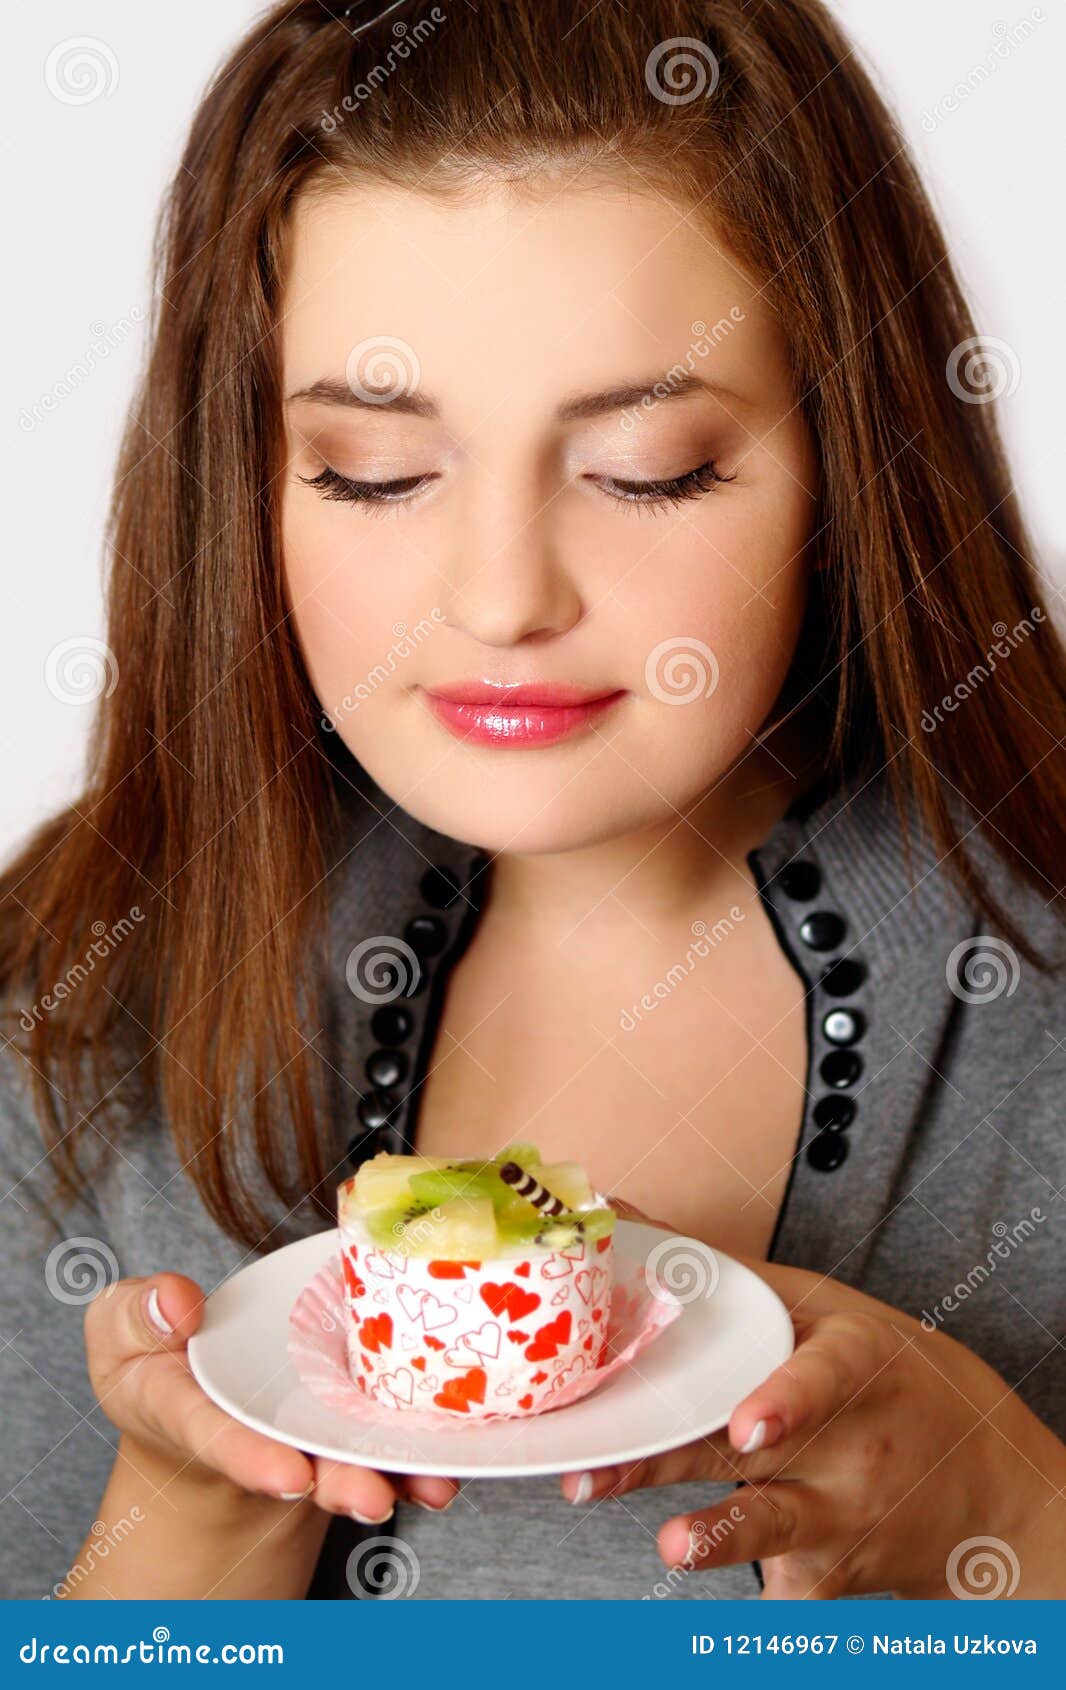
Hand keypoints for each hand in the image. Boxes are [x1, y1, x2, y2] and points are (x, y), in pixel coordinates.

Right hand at [86, 1273, 459, 1521]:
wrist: (207, 1392)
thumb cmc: (161, 1357)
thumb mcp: (123, 1332)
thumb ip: (136, 1317)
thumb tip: (177, 1301)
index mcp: (194, 1412)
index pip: (217, 1436)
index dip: (253, 1458)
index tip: (289, 1478)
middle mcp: (260, 1434)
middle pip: (303, 1465)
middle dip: (341, 1483)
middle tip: (372, 1500)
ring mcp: (312, 1434)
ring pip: (355, 1461)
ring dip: (395, 1478)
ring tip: (432, 1489)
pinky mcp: (353, 1421)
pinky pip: (389, 1442)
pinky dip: (421, 1456)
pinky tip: (453, 1463)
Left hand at [560, 1248, 1065, 1598]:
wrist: (981, 1478)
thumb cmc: (879, 1373)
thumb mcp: (828, 1311)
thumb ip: (730, 1275)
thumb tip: (619, 1216)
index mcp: (853, 1367)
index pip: (821, 1382)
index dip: (787, 1404)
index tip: (749, 1427)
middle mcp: (849, 1447)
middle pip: (748, 1455)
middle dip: (668, 1463)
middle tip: (594, 1477)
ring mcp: (841, 1519)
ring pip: (768, 1531)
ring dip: (716, 1541)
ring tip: (672, 1548)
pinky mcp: (825, 1578)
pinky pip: (777, 1593)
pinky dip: (745, 1597)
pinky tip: (704, 1615)